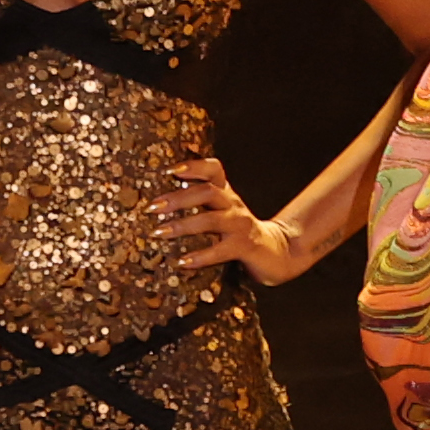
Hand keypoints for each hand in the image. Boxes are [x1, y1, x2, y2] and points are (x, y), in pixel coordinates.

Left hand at [152, 155, 301, 283]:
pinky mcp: (245, 246)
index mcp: (226, 194)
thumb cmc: (238, 233)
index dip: (194, 167)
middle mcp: (233, 205)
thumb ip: (199, 204)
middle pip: (207, 192)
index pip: (213, 170)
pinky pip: (220, 250)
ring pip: (210, 220)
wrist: (277, 252)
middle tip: (152, 208)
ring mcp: (240, 225)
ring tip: (158, 232)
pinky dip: (200, 256)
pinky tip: (182, 262)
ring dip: (182, 226)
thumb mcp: (221, 213)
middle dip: (177, 199)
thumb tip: (158, 204)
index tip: (170, 171)